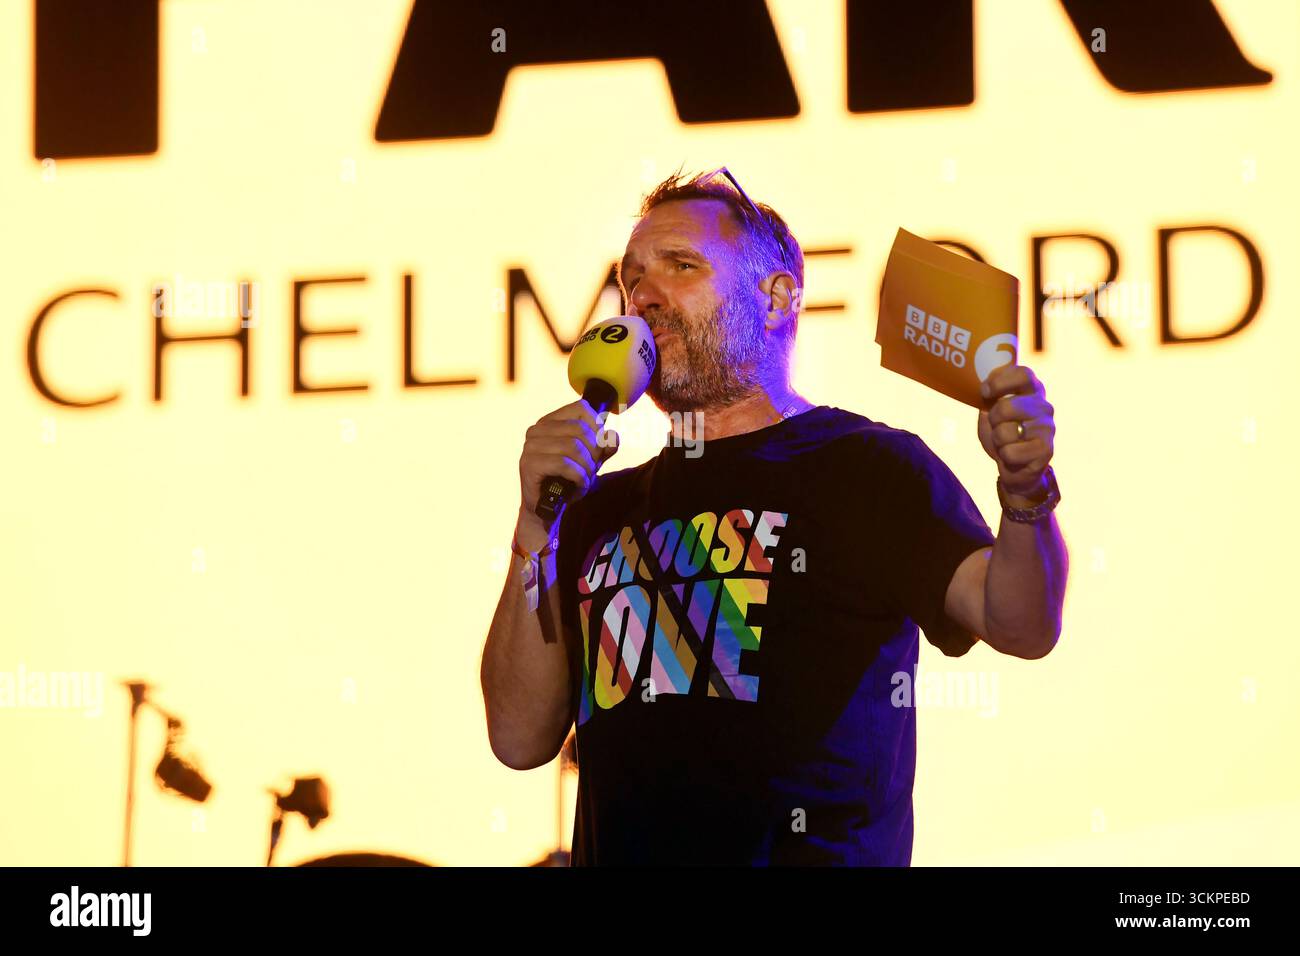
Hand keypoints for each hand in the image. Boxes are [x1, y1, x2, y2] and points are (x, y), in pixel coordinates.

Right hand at [515, 398, 619, 550]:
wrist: (547, 510)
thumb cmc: (567, 481)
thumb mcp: (591, 460)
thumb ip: (603, 446)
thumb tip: (612, 438)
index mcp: (551, 421)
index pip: (582, 409)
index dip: (597, 429)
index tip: (597, 449)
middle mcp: (537, 429)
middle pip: (581, 430)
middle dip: (594, 453)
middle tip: (591, 470)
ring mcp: (530, 446)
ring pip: (574, 447)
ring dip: (587, 468)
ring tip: (584, 480)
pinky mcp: (528, 464)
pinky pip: (564, 464)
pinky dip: (578, 478)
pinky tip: (578, 487)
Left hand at [977, 364, 1054, 498]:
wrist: (1015, 465)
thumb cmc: (1001, 432)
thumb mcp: (990, 411)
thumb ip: (988, 397)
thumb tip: (980, 387)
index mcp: (1031, 390)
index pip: (1023, 374)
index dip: (1000, 381)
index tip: (984, 391)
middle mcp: (1043, 405)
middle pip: (1006, 406)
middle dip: (993, 419)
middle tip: (997, 425)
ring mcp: (1047, 427)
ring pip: (1005, 432)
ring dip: (998, 441)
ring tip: (1006, 442)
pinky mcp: (1046, 449)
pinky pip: (1010, 453)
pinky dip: (1004, 456)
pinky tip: (1014, 456)